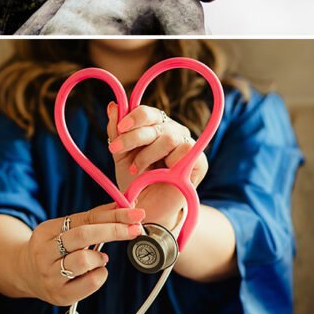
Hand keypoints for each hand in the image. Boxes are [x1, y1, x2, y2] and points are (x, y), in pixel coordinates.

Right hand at [16, 204, 141, 306]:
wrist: (26, 274)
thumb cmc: (53, 248)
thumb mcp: (64, 230)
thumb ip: (91, 219)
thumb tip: (123, 206)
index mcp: (45, 231)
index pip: (83, 218)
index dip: (112, 215)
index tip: (135, 214)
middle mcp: (44, 253)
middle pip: (82, 235)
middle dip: (113, 230)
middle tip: (135, 229)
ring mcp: (50, 276)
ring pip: (85, 260)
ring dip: (100, 258)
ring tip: (99, 259)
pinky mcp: (60, 295)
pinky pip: (91, 283)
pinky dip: (100, 274)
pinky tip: (94, 272)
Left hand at [107, 103, 207, 228]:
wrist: (146, 208)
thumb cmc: (135, 180)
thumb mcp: (120, 155)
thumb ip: (116, 131)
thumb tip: (113, 105)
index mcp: (155, 126)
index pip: (147, 112)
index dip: (133, 117)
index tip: (119, 129)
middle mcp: (173, 131)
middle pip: (156, 121)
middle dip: (133, 136)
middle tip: (116, 150)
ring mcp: (187, 144)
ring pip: (168, 136)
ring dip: (147, 154)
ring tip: (136, 169)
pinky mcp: (199, 161)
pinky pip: (185, 150)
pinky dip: (168, 162)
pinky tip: (159, 173)